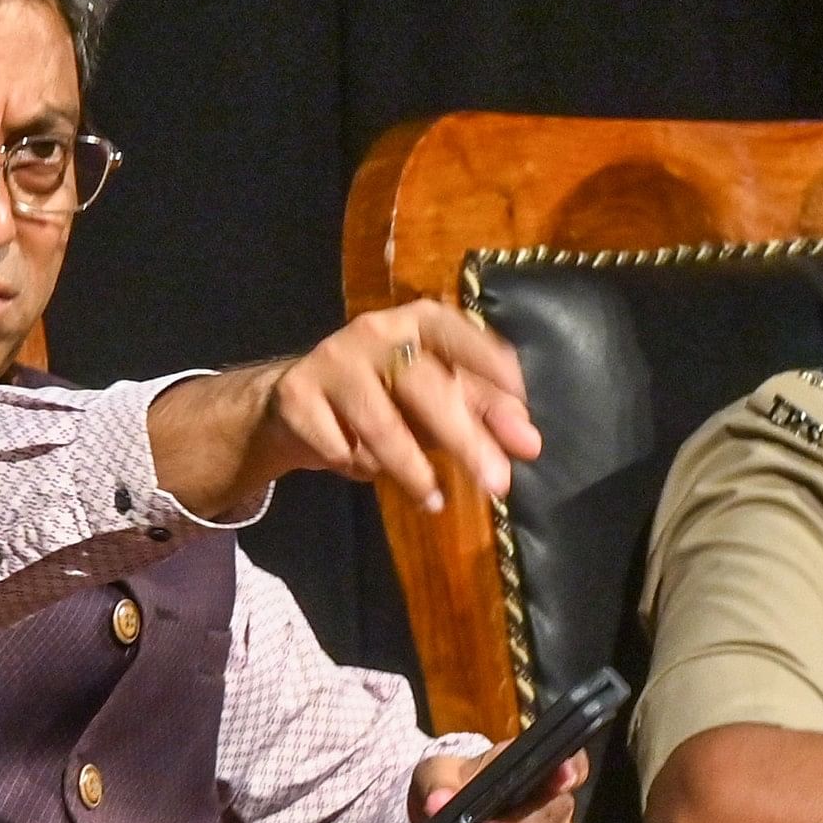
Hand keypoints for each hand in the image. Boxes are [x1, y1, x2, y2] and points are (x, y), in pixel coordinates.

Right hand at [215, 301, 540, 514]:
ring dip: (412, 469)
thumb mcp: (439, 398)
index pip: (458, 333)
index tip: (521, 406)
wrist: (294, 405)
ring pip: (380, 424)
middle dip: (465, 438)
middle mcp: (375, 331)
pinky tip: (364, 469)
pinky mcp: (298, 397)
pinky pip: (341, 447)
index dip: (489, 365)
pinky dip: (359, 468)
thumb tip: (529, 442)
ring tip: (434, 500)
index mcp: (417, 321)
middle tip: (498, 483)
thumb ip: (484, 412)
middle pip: (424, 386)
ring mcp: (332, 360)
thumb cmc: (385, 397)